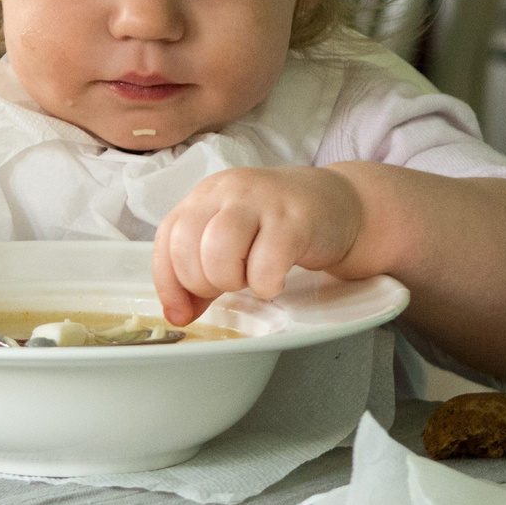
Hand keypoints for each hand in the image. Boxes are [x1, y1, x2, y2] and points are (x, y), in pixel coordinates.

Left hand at [151, 165, 364, 324]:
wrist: (338, 203)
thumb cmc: (278, 224)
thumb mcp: (232, 238)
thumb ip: (200, 273)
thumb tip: (177, 313)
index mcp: (206, 195)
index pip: (167, 238)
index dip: (169, 283)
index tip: (181, 311)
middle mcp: (229, 191)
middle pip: (187, 246)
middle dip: (203, 282)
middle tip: (229, 283)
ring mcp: (261, 201)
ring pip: (218, 251)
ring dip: (232, 280)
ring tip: (250, 276)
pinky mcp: (294, 220)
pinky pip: (265, 266)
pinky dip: (266, 285)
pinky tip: (276, 277)